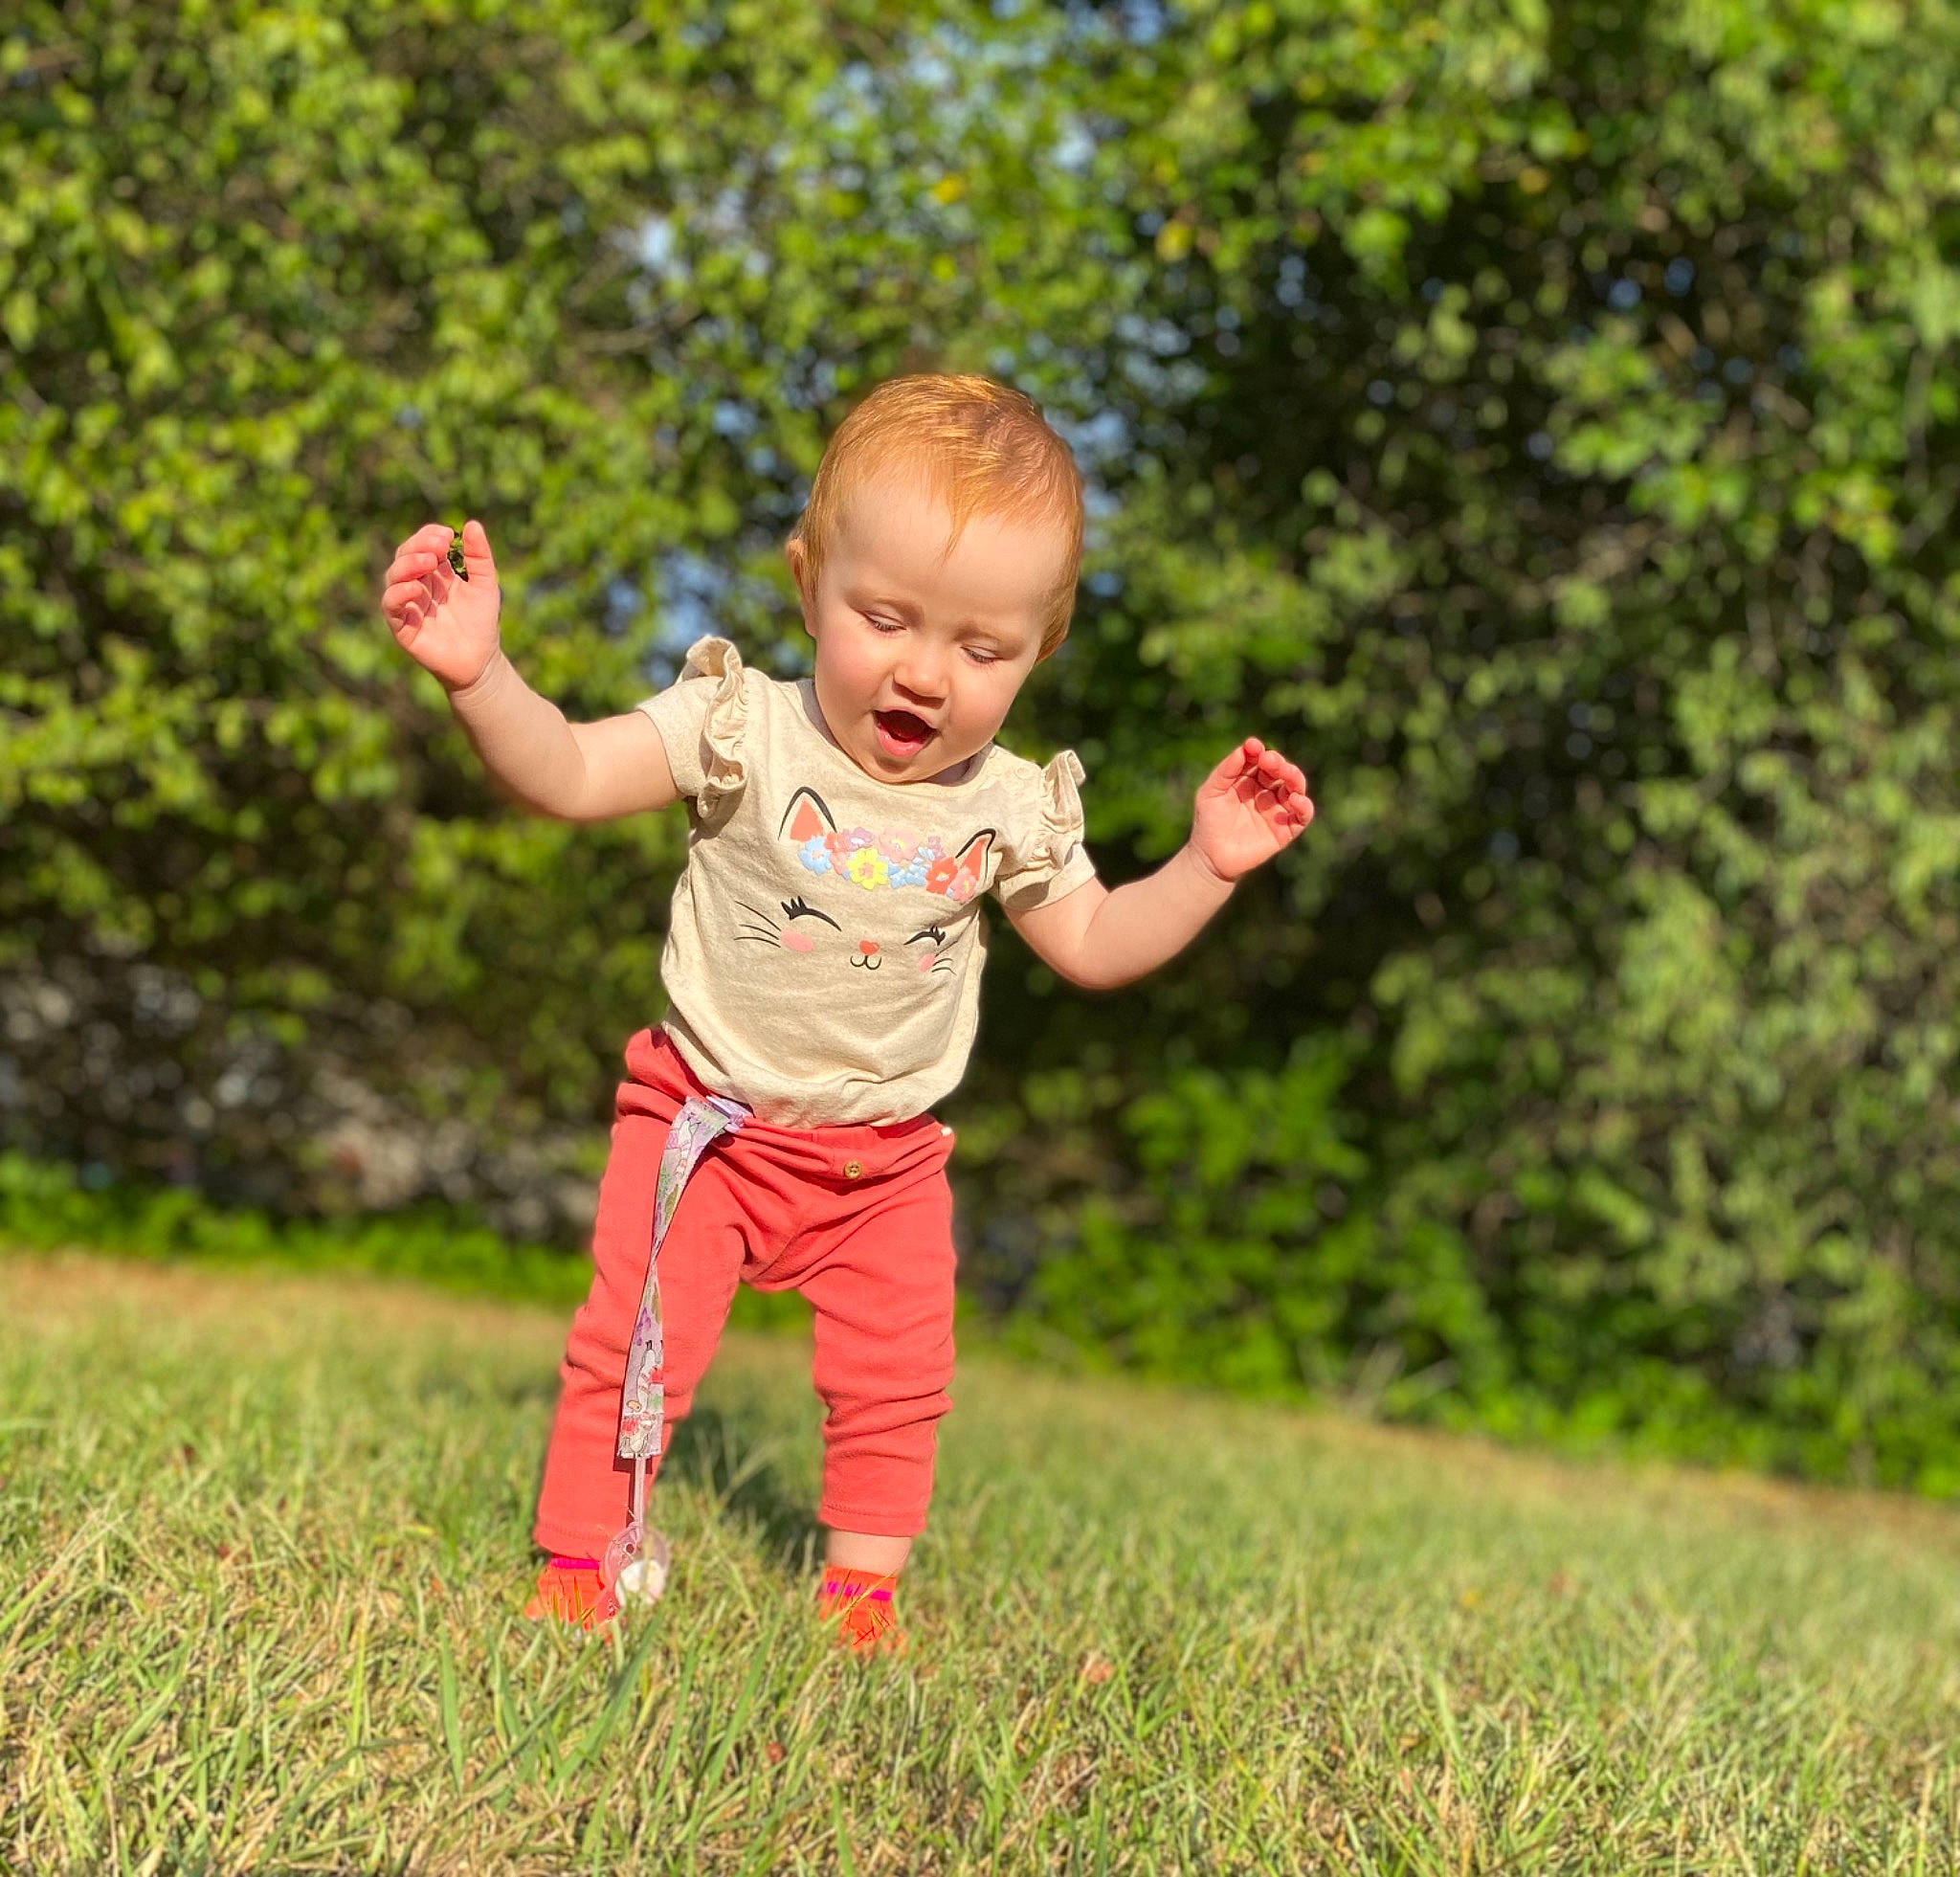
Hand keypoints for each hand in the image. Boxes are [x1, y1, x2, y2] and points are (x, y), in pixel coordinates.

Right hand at [380, 518, 501, 690]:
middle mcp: (418, 585)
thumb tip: (472, 524)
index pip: (422, 545)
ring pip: (393, 577)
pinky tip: (416, 589)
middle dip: (418, 547)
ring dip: (408, 566)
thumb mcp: (486, 585)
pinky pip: (390, 606)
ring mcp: (407, 605)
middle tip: (439, 547)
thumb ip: (479, 557)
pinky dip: (398, 594)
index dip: (429, 536)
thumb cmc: (482, 622)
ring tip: (429, 563)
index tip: (447, 535)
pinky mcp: (401, 627)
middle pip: (404, 557)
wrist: (481, 660)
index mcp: (435, 573)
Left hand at [1189, 738, 1313, 882]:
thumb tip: (1244, 748)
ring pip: (1294, 788)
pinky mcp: (1286, 830)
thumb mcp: (1210, 792)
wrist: (1210, 858)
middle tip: (1269, 760)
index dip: (1258, 751)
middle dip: (1277, 762)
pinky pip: (1302, 815)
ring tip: (1286, 773)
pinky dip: (1304, 806)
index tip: (1253, 746)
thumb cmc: (1208, 823)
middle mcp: (1266, 792)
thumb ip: (1226, 770)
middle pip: (1279, 771)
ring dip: (1294, 777)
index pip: (1259, 760)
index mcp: (1248, 780)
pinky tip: (1294, 799)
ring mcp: (1277, 810)